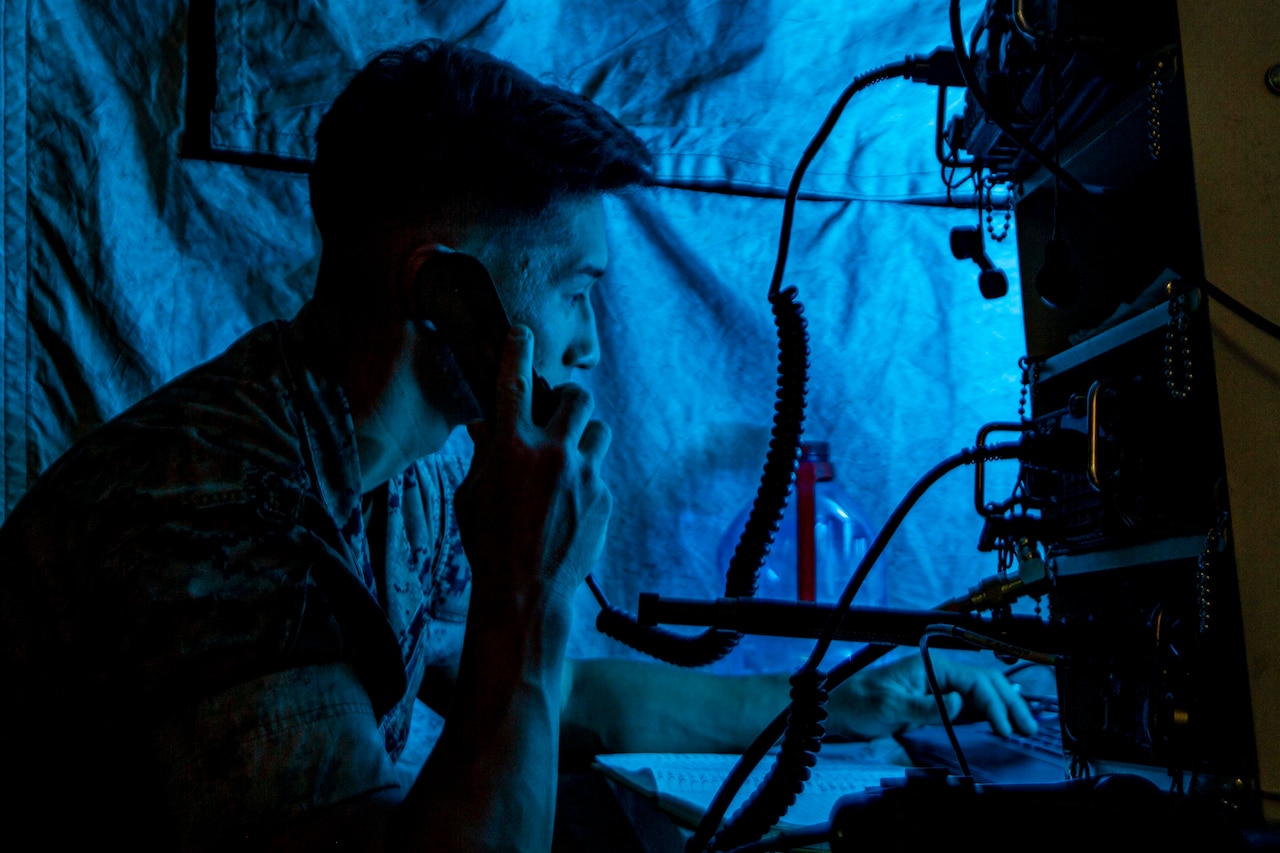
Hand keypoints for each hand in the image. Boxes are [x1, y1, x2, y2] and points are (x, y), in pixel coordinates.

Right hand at [455, 325, 612, 622]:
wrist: (526, 591)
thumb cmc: (488, 543)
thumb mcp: (471, 494)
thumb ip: (483, 454)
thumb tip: (485, 425)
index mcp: (511, 448)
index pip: (514, 383)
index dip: (518, 350)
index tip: (522, 332)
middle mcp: (552, 454)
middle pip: (577, 397)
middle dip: (568, 398)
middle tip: (558, 412)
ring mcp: (583, 475)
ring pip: (598, 431)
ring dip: (583, 438)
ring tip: (567, 461)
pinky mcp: (603, 498)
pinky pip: (600, 472)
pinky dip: (586, 479)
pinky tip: (568, 505)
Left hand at [828, 655, 1037, 738]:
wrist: (840, 709)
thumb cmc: (859, 700)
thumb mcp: (889, 705)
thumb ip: (924, 706)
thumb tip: (959, 704)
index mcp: (932, 666)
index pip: (975, 681)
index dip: (994, 703)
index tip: (1005, 727)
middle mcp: (939, 674)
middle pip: (985, 684)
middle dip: (1009, 704)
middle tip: (1028, 727)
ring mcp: (939, 689)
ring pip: (982, 694)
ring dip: (1003, 708)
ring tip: (1023, 726)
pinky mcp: (935, 703)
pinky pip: (969, 706)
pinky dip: (988, 713)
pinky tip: (1001, 722)